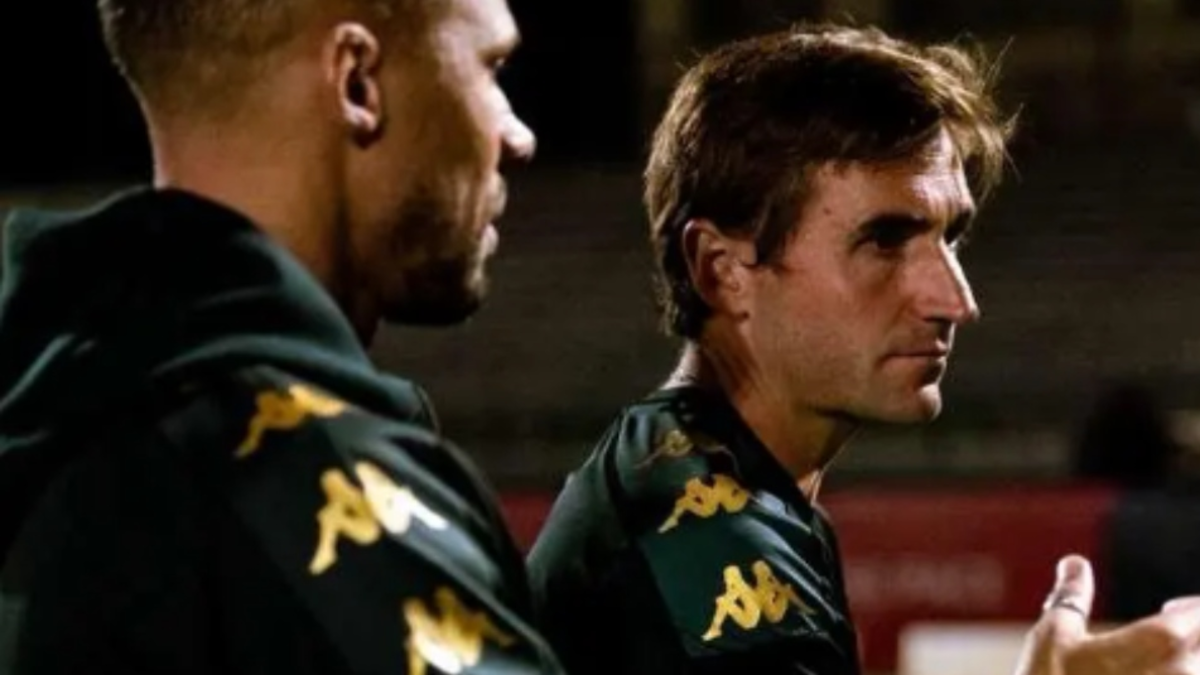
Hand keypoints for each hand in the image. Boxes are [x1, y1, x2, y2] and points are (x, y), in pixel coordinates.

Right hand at [1013, 554, 1199, 674]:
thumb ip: (1071, 597)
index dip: (1191, 607)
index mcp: (1160, 643)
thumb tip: (1075, 563)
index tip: (1171, 608)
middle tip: (1173, 634)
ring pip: (1195, 671)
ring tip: (1157, 666)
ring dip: (1185, 665)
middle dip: (1193, 635)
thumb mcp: (1053, 638)